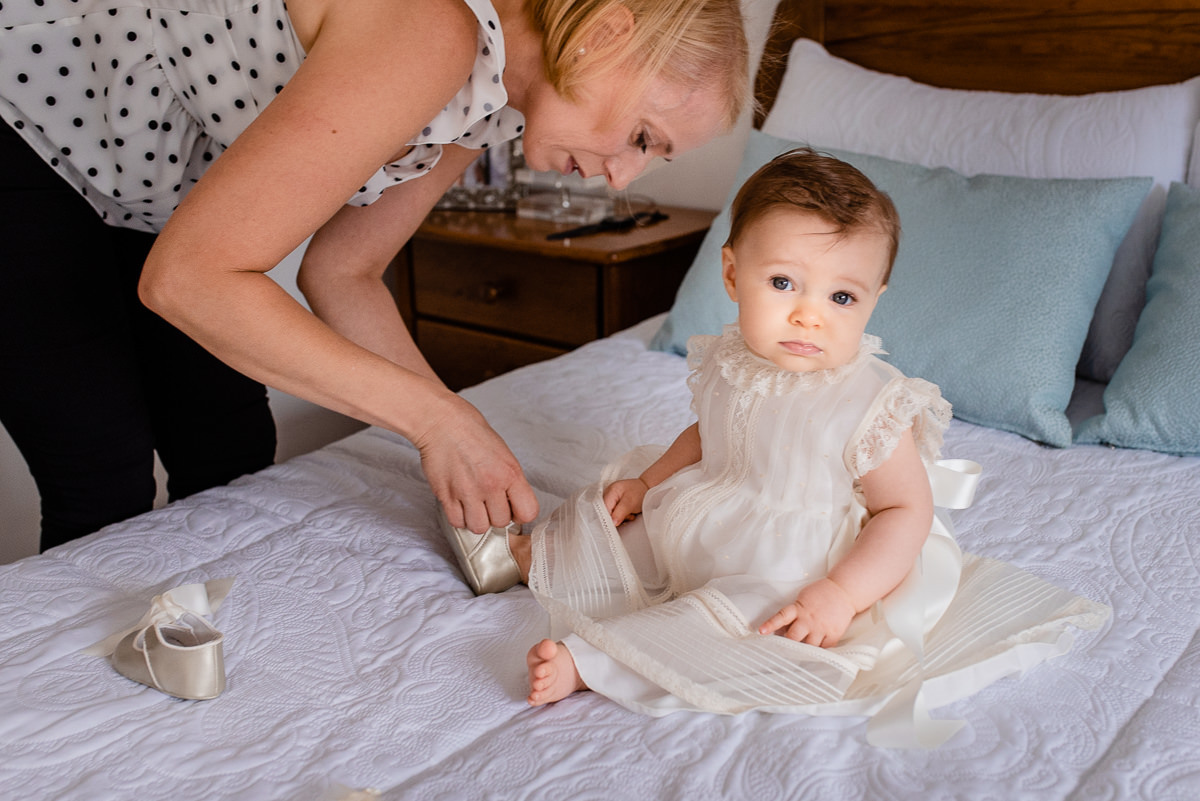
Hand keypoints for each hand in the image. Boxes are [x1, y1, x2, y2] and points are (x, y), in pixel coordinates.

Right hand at [414, 394, 537, 532]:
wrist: (443, 422)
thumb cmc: (472, 433)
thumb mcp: (504, 455)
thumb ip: (511, 481)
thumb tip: (513, 504)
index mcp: (510, 473)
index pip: (528, 512)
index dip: (521, 514)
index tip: (513, 509)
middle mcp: (491, 485)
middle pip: (501, 522)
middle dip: (495, 514)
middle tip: (488, 501)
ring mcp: (468, 492)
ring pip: (479, 527)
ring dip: (477, 519)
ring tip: (473, 504)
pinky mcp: (446, 496)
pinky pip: (457, 522)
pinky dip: (459, 517)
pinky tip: (460, 503)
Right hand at [603, 478, 648, 526]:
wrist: (646, 488)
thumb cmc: (640, 492)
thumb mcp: (630, 503)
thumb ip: (620, 513)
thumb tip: (613, 522)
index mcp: (610, 491)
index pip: (604, 508)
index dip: (608, 518)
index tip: (615, 524)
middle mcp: (608, 494)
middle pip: (606, 512)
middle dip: (616, 517)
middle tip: (626, 514)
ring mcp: (611, 499)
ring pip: (611, 514)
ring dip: (621, 517)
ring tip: (629, 512)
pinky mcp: (614, 503)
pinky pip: (615, 514)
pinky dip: (622, 516)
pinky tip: (628, 512)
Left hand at [758, 578, 856, 646]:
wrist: (843, 591)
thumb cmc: (821, 594)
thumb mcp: (802, 598)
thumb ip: (793, 613)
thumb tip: (781, 630)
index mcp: (799, 608)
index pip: (781, 617)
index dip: (771, 624)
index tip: (761, 631)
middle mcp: (809, 619)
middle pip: (793, 638)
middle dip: (788, 643)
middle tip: (786, 646)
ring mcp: (821, 628)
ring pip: (808, 646)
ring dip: (804, 647)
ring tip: (804, 645)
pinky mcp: (833, 634)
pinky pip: (823, 648)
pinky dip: (819, 648)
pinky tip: (818, 643)